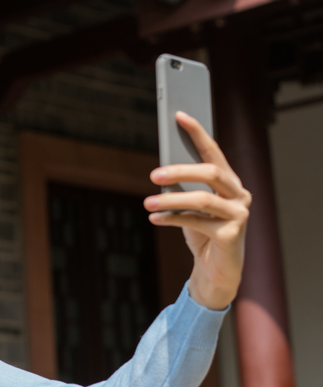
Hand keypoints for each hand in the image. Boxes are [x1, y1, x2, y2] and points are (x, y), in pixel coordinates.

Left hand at [144, 111, 251, 309]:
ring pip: (203, 198)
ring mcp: (239, 215)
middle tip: (153, 174)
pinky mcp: (232, 234)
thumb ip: (183, 188)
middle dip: (180, 170)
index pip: (214, 152)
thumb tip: (161, 170)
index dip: (198, 133)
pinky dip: (172, 218)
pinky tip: (154, 218)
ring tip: (147, 201)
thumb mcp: (190, 207)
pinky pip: (197, 221)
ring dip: (171, 198)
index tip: (180, 116)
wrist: (216, 271)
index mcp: (230, 182)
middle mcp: (239, 195)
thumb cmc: (201, 232)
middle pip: (211, 172)